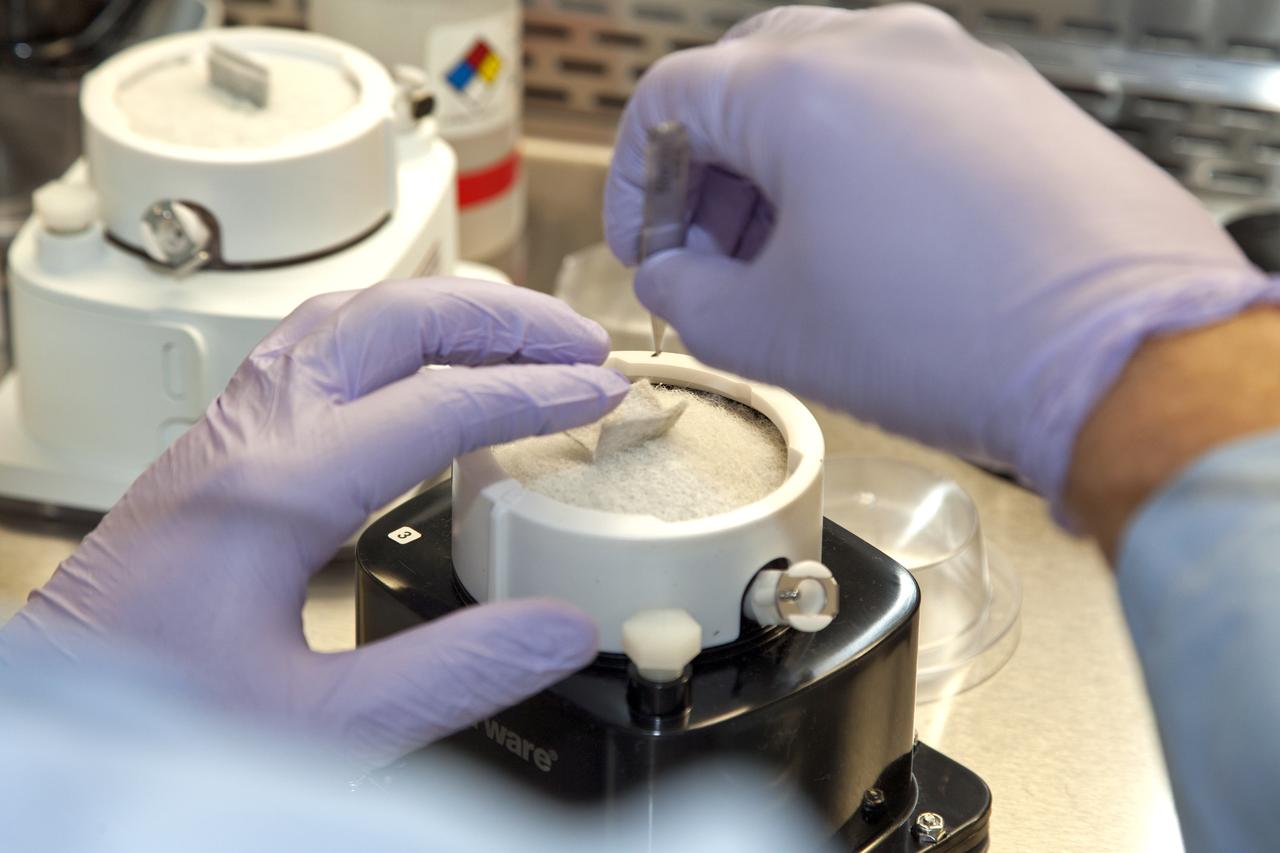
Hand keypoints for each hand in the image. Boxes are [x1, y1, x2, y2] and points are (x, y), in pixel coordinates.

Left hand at [0, 277, 628, 767]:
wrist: (53, 711)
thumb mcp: (322, 723)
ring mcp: (226, 435)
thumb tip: (562, 629)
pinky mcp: (217, 452)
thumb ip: (453, 673)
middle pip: (388, 321)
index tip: (605, 393)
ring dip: (442, 313)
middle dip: (500, 319)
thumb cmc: (157, 724)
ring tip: (519, 333)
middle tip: (580, 340)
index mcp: (274, 488)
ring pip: (345, 319)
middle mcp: (247, 437)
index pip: (438, 405)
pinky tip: (422, 366)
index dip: (536, 393)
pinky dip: (389, 334)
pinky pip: (312, 348)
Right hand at [604, 4, 1275, 502]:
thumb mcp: (773, 333)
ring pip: (830, 91)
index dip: (639, 184)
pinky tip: (874, 248)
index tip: (651, 246)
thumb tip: (673, 279)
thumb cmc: (954, 338)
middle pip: (747, 81)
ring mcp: (961, 66)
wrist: (1124, 358)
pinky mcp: (1016, 102)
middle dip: (712, 173)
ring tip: (792, 261)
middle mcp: (884, 46)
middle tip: (713, 255)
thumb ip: (687, 297)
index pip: (670, 100)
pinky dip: (861, 166)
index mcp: (802, 84)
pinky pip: (907, 112)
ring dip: (784, 170)